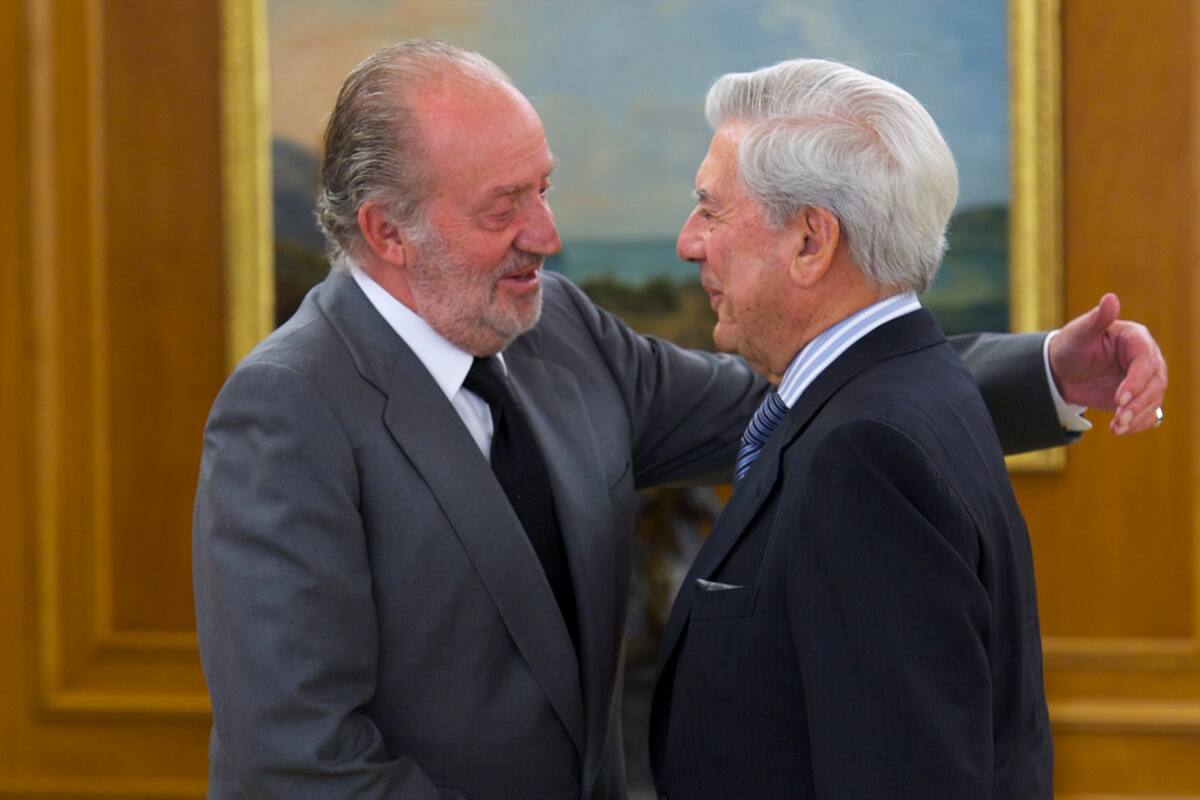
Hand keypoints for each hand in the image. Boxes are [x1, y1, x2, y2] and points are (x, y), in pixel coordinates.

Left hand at [1048, 293, 1166, 433]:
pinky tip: (1122, 430)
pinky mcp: (1138, 397)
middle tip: (1119, 420)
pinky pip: (1148, 413)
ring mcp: (1144, 380)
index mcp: (1136, 340)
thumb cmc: (1071, 345)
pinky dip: (1138, 424)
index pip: (1146, 362)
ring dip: (1138, 417)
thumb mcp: (1080, 333)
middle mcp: (1146, 360)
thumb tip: (1110, 298)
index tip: (1118, 398)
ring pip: (1154, 401)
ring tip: (1117, 428)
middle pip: (1156, 384)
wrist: (1062, 369)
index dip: (1136, 382)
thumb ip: (1098, 319)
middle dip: (1138, 404)